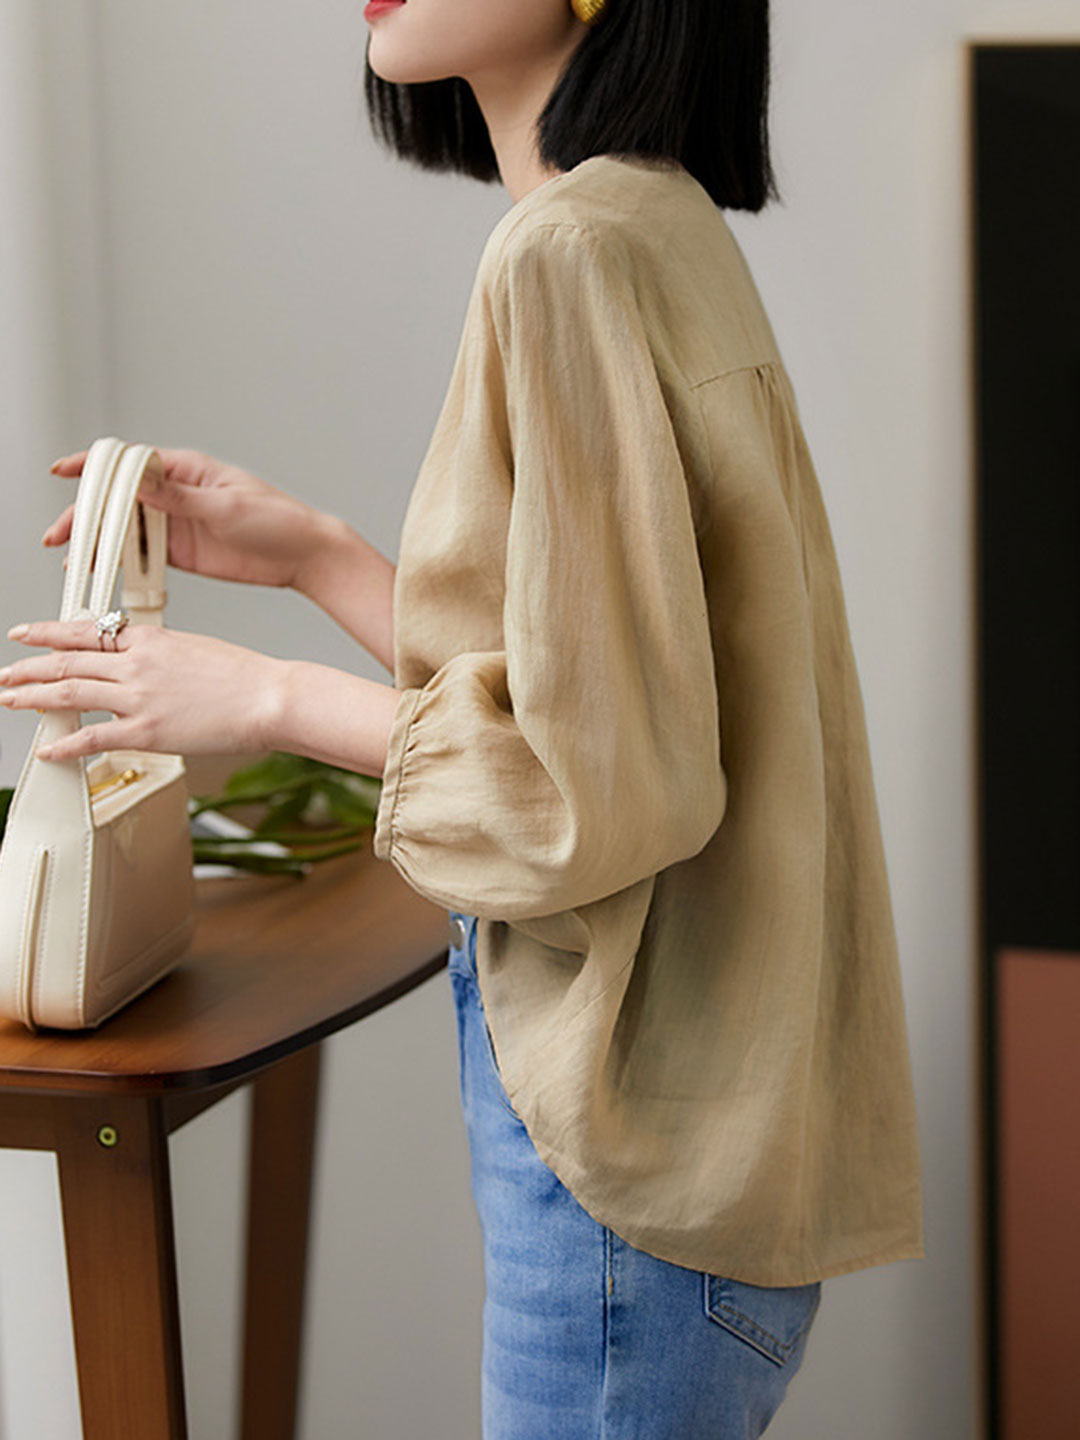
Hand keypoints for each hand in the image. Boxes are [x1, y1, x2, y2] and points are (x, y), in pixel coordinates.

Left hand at [0, 617, 285, 761]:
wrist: (270, 697)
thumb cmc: (246, 678)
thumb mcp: (195, 648)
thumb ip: (159, 655)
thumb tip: (137, 664)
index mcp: (151, 639)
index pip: (85, 631)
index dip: (47, 632)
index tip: (25, 634)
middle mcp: (138, 664)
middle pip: (67, 661)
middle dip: (28, 667)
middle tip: (5, 673)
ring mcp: (139, 697)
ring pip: (69, 692)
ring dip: (33, 697)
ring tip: (10, 699)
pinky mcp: (148, 731)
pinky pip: (93, 738)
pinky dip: (65, 744)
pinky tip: (48, 749)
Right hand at [43, 447, 332, 590]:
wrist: (305, 556)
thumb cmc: (278, 520)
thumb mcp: (227, 506)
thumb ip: (180, 497)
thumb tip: (138, 481)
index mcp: (186, 470)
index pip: (130, 463)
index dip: (93, 466)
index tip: (63, 471)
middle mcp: (175, 495)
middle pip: (118, 500)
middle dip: (85, 515)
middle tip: (61, 535)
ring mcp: (176, 525)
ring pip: (125, 529)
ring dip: (98, 542)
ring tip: (72, 560)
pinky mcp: (182, 553)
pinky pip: (142, 556)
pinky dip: (120, 563)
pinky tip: (99, 572)